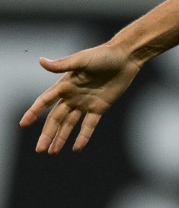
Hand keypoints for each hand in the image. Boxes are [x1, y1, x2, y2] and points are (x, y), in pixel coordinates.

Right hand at [19, 43, 141, 153]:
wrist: (126, 57)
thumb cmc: (103, 55)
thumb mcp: (81, 60)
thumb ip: (62, 65)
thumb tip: (41, 61)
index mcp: (65, 85)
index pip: (45, 101)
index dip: (34, 112)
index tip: (23, 124)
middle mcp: (73, 96)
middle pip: (56, 118)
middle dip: (47, 133)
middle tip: (39, 149)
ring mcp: (86, 103)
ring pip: (69, 124)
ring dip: (61, 137)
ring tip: (52, 152)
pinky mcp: (100, 107)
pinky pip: (89, 125)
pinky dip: (83, 136)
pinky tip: (77, 148)